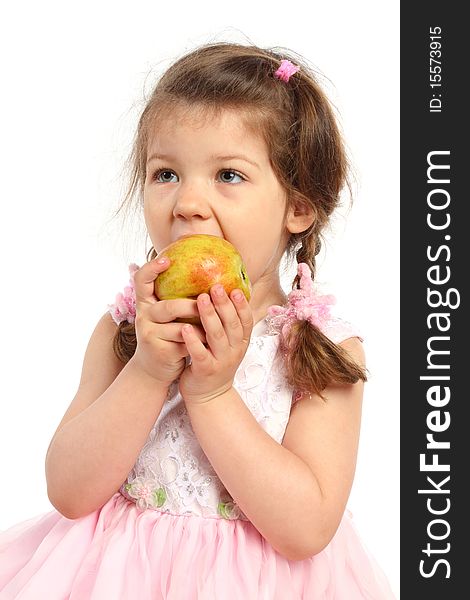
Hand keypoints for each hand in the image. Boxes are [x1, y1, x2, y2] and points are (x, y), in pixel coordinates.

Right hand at [130, 258, 206, 386]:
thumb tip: (208, 275)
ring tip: (217, 325)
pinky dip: (200, 342)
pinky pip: (186, 344)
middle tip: (209, 304)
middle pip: (168, 307)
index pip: (141, 280)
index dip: (151, 268)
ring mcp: (149, 335)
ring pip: (180, 328)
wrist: (153, 369)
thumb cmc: (167, 335)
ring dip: (202, 327)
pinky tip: (211, 342)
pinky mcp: (159, 351)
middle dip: (192, 307)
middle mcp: (143, 316)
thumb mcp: (166, 315)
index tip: (167, 259)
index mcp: (145, 303)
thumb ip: (176, 298)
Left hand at [179, 284, 253, 403]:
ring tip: (200, 299)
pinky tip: (185, 328)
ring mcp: (221, 362)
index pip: (246, 321)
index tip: (235, 289)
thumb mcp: (228, 345)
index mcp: (240, 343)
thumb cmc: (215, 363)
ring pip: (217, 336)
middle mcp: (234, 351)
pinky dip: (193, 340)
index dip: (242, 305)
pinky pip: (200, 353)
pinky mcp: (205, 370)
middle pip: (232, 325)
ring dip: (209, 316)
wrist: (209, 396)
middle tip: (215, 287)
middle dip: (224, 304)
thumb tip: (225, 293)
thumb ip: (227, 325)